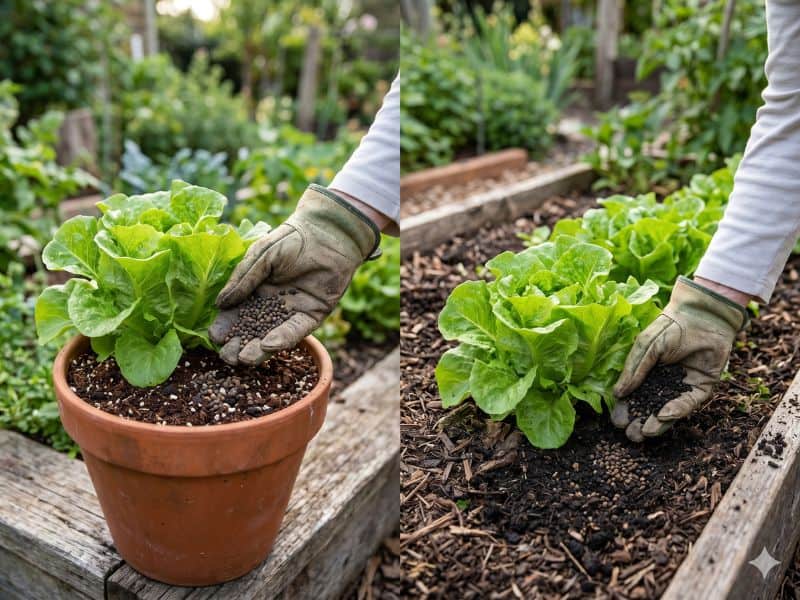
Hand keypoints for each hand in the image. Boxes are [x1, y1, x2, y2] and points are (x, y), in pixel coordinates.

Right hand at [209, 184, 379, 364]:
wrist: (327, 233)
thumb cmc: (291, 238)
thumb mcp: (260, 256)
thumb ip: (243, 279)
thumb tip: (220, 304)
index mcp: (256, 291)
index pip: (237, 314)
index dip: (226, 326)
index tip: (215, 338)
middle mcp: (273, 306)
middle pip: (253, 331)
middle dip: (240, 345)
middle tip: (228, 358)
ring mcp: (293, 312)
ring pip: (273, 335)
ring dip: (259, 349)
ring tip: (244, 359)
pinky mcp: (313, 315)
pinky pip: (297, 330)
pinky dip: (283, 339)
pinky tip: (269, 346)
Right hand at [611, 276, 747, 441]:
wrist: (702, 317)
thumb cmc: (670, 327)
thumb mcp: (645, 346)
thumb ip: (634, 369)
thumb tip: (618, 394)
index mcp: (648, 372)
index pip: (634, 396)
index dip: (626, 409)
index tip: (617, 421)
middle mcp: (664, 383)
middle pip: (650, 407)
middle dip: (640, 421)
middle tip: (630, 434)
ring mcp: (683, 386)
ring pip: (668, 410)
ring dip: (658, 422)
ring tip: (645, 433)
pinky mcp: (702, 388)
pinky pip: (689, 403)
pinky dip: (677, 410)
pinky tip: (664, 416)